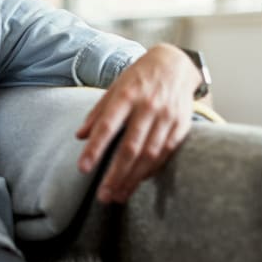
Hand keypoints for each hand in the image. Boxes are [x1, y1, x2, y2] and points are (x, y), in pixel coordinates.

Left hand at [75, 43, 196, 202]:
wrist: (175, 64)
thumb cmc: (138, 78)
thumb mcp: (114, 88)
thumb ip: (98, 112)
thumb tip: (80, 136)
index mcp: (126, 95)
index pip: (107, 126)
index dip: (95, 149)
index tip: (83, 168)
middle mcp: (148, 107)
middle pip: (130, 147)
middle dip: (116, 175)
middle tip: (103, 197)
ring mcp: (167, 117)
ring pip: (149, 155)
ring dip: (133, 178)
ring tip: (119, 195)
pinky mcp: (182, 125)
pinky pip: (166, 153)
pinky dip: (152, 169)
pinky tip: (139, 181)